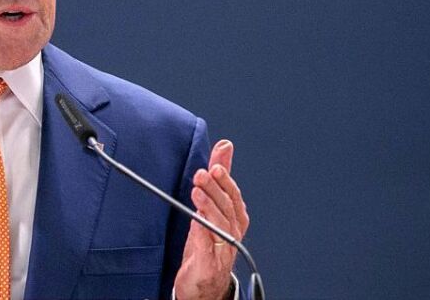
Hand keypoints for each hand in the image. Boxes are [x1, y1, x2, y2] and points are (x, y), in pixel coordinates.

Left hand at [174, 140, 249, 299]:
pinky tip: (195, 221)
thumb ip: (218, 176)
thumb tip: (224, 146)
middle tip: (202, 174)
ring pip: (221, 224)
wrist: (204, 283)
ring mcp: (224, 249)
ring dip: (209, 207)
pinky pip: (208, 247)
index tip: (216, 165)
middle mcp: (232, 232)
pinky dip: (203, 233)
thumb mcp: (211, 203)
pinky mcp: (211, 264)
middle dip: (216, 189)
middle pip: (227, 207)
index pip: (232, 194)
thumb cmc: (209, 242)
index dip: (225, 180)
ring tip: (197, 192)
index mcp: (234, 217)